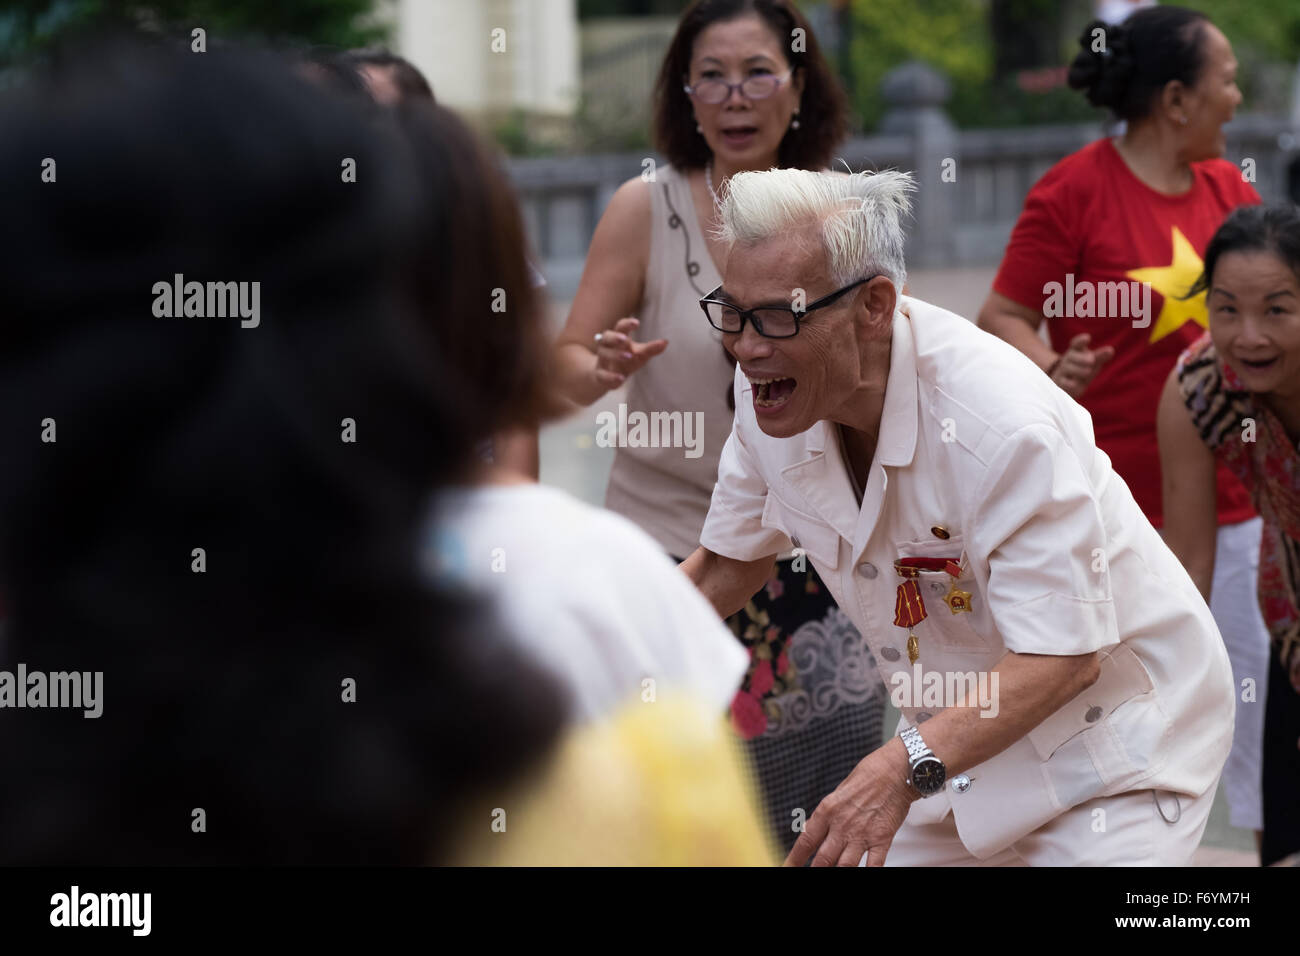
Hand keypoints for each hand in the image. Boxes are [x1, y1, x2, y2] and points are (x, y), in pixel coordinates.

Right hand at [591, 317, 667, 391]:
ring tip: (629, 356)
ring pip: (604, 354)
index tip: (636, 323)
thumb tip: (666, 342)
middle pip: (606, 337)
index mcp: (617, 337)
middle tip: (625, 339)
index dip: (627, 324)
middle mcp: (606, 346)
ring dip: (615, 355)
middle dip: (615, 337)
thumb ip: (651, 349)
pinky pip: (602, 375)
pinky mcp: (599, 375)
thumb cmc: (627, 360)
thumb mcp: (640, 354)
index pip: (620, 326)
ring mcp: (602, 360)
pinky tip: (621, 379)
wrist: (607, 377)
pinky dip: (611, 377)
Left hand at [784, 738, 917, 866]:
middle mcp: (842, 824)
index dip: (795, 858)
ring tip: (832, 876)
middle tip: (808, 875)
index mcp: (828, 810)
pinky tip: (863, 875)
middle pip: (823, 858)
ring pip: (845, 866)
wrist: (896, 770)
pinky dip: (868, 873)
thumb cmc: (868, 776)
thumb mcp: (838, 791)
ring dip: (837, 873)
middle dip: (815, 870)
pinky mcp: (882, 838)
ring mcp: (862, 833)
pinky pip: (873, 865)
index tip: (788, 867)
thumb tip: (809, 829)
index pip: (806, 840)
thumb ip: (826, 814)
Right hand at [1050, 333, 1114, 398]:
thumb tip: (1111, 350)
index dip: (1080, 341)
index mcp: (1075, 351)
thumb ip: (1100, 356)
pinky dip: (1068, 383)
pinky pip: (1063, 382)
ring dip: (1078, 370)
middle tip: (1091, 359)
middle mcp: (1068, 359)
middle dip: (1081, 358)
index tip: (1087, 338)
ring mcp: (1062, 371)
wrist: (1064, 383)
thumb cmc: (1081, 369)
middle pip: (1072, 356)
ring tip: (1088, 371)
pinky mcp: (1060, 383)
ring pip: (1068, 368)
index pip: (1076, 344)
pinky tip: (1074, 384)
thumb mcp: (1091, 362)